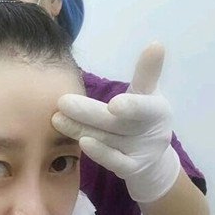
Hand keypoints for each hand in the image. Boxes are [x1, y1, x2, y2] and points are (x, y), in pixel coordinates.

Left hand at [52, 43, 180, 202]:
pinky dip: (98, 152)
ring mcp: (141, 152)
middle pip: (114, 123)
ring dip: (80, 129)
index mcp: (158, 110)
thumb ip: (147, 74)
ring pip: (106, 139)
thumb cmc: (144, 119)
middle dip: (88, 112)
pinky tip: (80, 142)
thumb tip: (156, 44)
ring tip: (57, 118)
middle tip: (62, 102)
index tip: (114, 105)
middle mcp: (152, 132)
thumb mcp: (149, 95)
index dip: (131, 106)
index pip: (144, 106)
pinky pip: (113, 161)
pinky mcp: (131, 170)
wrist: (154, 161)